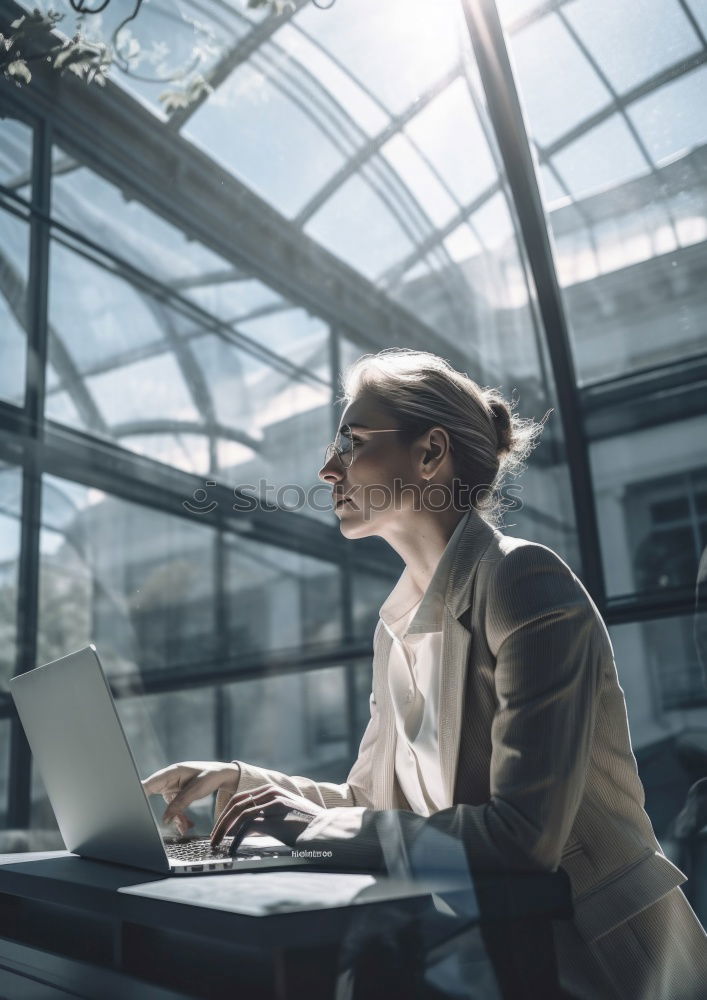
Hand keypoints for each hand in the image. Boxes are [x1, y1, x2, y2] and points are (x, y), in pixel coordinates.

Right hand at [141, 761, 240, 836]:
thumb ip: (179, 804)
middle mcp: (168, 779)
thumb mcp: (195, 791)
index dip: (138, 793)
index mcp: (171, 772)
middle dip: (155, 809)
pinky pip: (173, 808)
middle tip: (149, 822)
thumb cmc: (209, 776)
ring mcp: (172, 787)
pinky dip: (179, 817)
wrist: (222, 775)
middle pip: (153, 796)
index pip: (148, 784)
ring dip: (174, 818)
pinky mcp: (177, 794)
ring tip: (183, 827)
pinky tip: (186, 825)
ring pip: (166, 805)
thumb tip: (165, 819)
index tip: (132, 805)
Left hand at [210, 783, 324, 850]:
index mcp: (271, 791)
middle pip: (236, 803)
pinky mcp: (274, 814)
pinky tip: (231, 848)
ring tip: (216, 843)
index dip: (226, 814)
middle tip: (213, 837)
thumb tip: (246, 830)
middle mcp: (269, 792)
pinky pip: (247, 825)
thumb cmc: (305, 826)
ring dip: (224, 829)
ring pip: (238, 812)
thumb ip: (265, 818)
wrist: (324, 828)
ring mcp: (272, 801)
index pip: (240, 799)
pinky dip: (236, 837)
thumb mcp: (283, 816)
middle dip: (221, 821)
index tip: (219, 828)